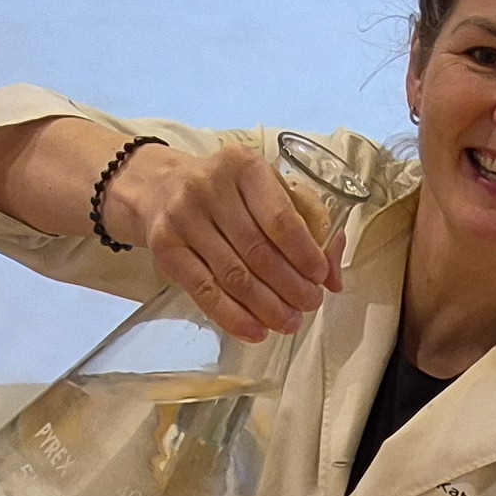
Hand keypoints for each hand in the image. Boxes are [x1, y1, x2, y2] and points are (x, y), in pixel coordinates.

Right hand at [107, 142, 342, 343]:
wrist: (161, 188)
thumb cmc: (230, 193)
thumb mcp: (269, 191)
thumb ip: (310, 225)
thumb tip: (334, 278)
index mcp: (244, 166)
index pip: (279, 218)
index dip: (303, 254)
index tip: (320, 277)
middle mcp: (209, 187)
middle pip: (257, 251)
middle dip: (289, 286)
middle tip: (309, 305)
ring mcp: (183, 217)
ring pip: (233, 275)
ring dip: (266, 307)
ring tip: (288, 323)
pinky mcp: (165, 247)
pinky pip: (204, 291)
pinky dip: (233, 316)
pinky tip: (255, 330)